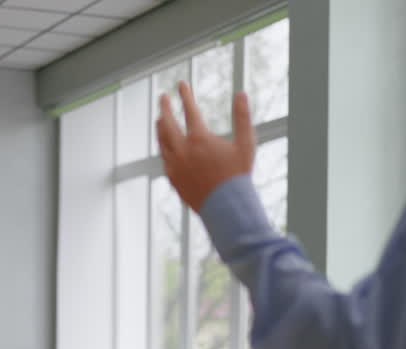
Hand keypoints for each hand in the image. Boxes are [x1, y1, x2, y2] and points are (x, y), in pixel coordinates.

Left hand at [156, 82, 256, 211]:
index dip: (185, 95)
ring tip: (160, 119)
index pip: (189, 110)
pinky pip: (165, 159)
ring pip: (162, 141)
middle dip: (165, 108)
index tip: (181, 84)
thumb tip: (241, 94)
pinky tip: (165, 146)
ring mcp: (175, 165)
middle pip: (168, 123)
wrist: (226, 208)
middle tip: (163, 98)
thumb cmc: (238, 176)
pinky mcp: (173, 179)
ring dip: (161, 127)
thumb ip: (242, 117)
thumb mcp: (246, 144)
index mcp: (199, 139)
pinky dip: (163, 148)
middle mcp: (183, 150)